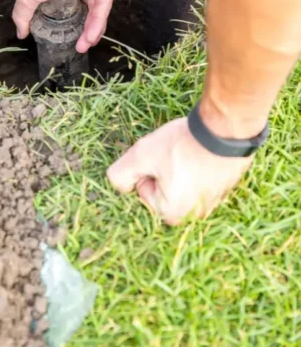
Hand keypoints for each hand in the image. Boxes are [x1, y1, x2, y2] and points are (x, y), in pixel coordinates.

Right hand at [13, 0, 118, 53]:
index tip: (61, 41)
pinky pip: (103, 8)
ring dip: (90, 32)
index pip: (64, 9)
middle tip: (75, 48)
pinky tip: (91, 37)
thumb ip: (23, 15)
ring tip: (83, 46)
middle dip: (79, 33)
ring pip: (94, 13)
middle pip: (82, 13)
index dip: (64, 27)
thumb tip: (20, 33)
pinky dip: (97, 24)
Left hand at [107, 118, 253, 224]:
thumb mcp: (141, 156)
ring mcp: (213, 203)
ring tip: (187, 152)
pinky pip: (201, 179)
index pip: (144, 191)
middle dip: (163, 170)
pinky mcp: (225, 188)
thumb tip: (120, 186)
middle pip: (163, 189)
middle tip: (172, 154)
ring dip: (180, 168)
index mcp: (173, 214)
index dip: (147, 170)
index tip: (160, 158)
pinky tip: (200, 152)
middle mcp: (195, 215)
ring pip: (181, 183)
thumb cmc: (182, 146)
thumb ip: (120, 174)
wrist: (224, 131)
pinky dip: (197, 167)